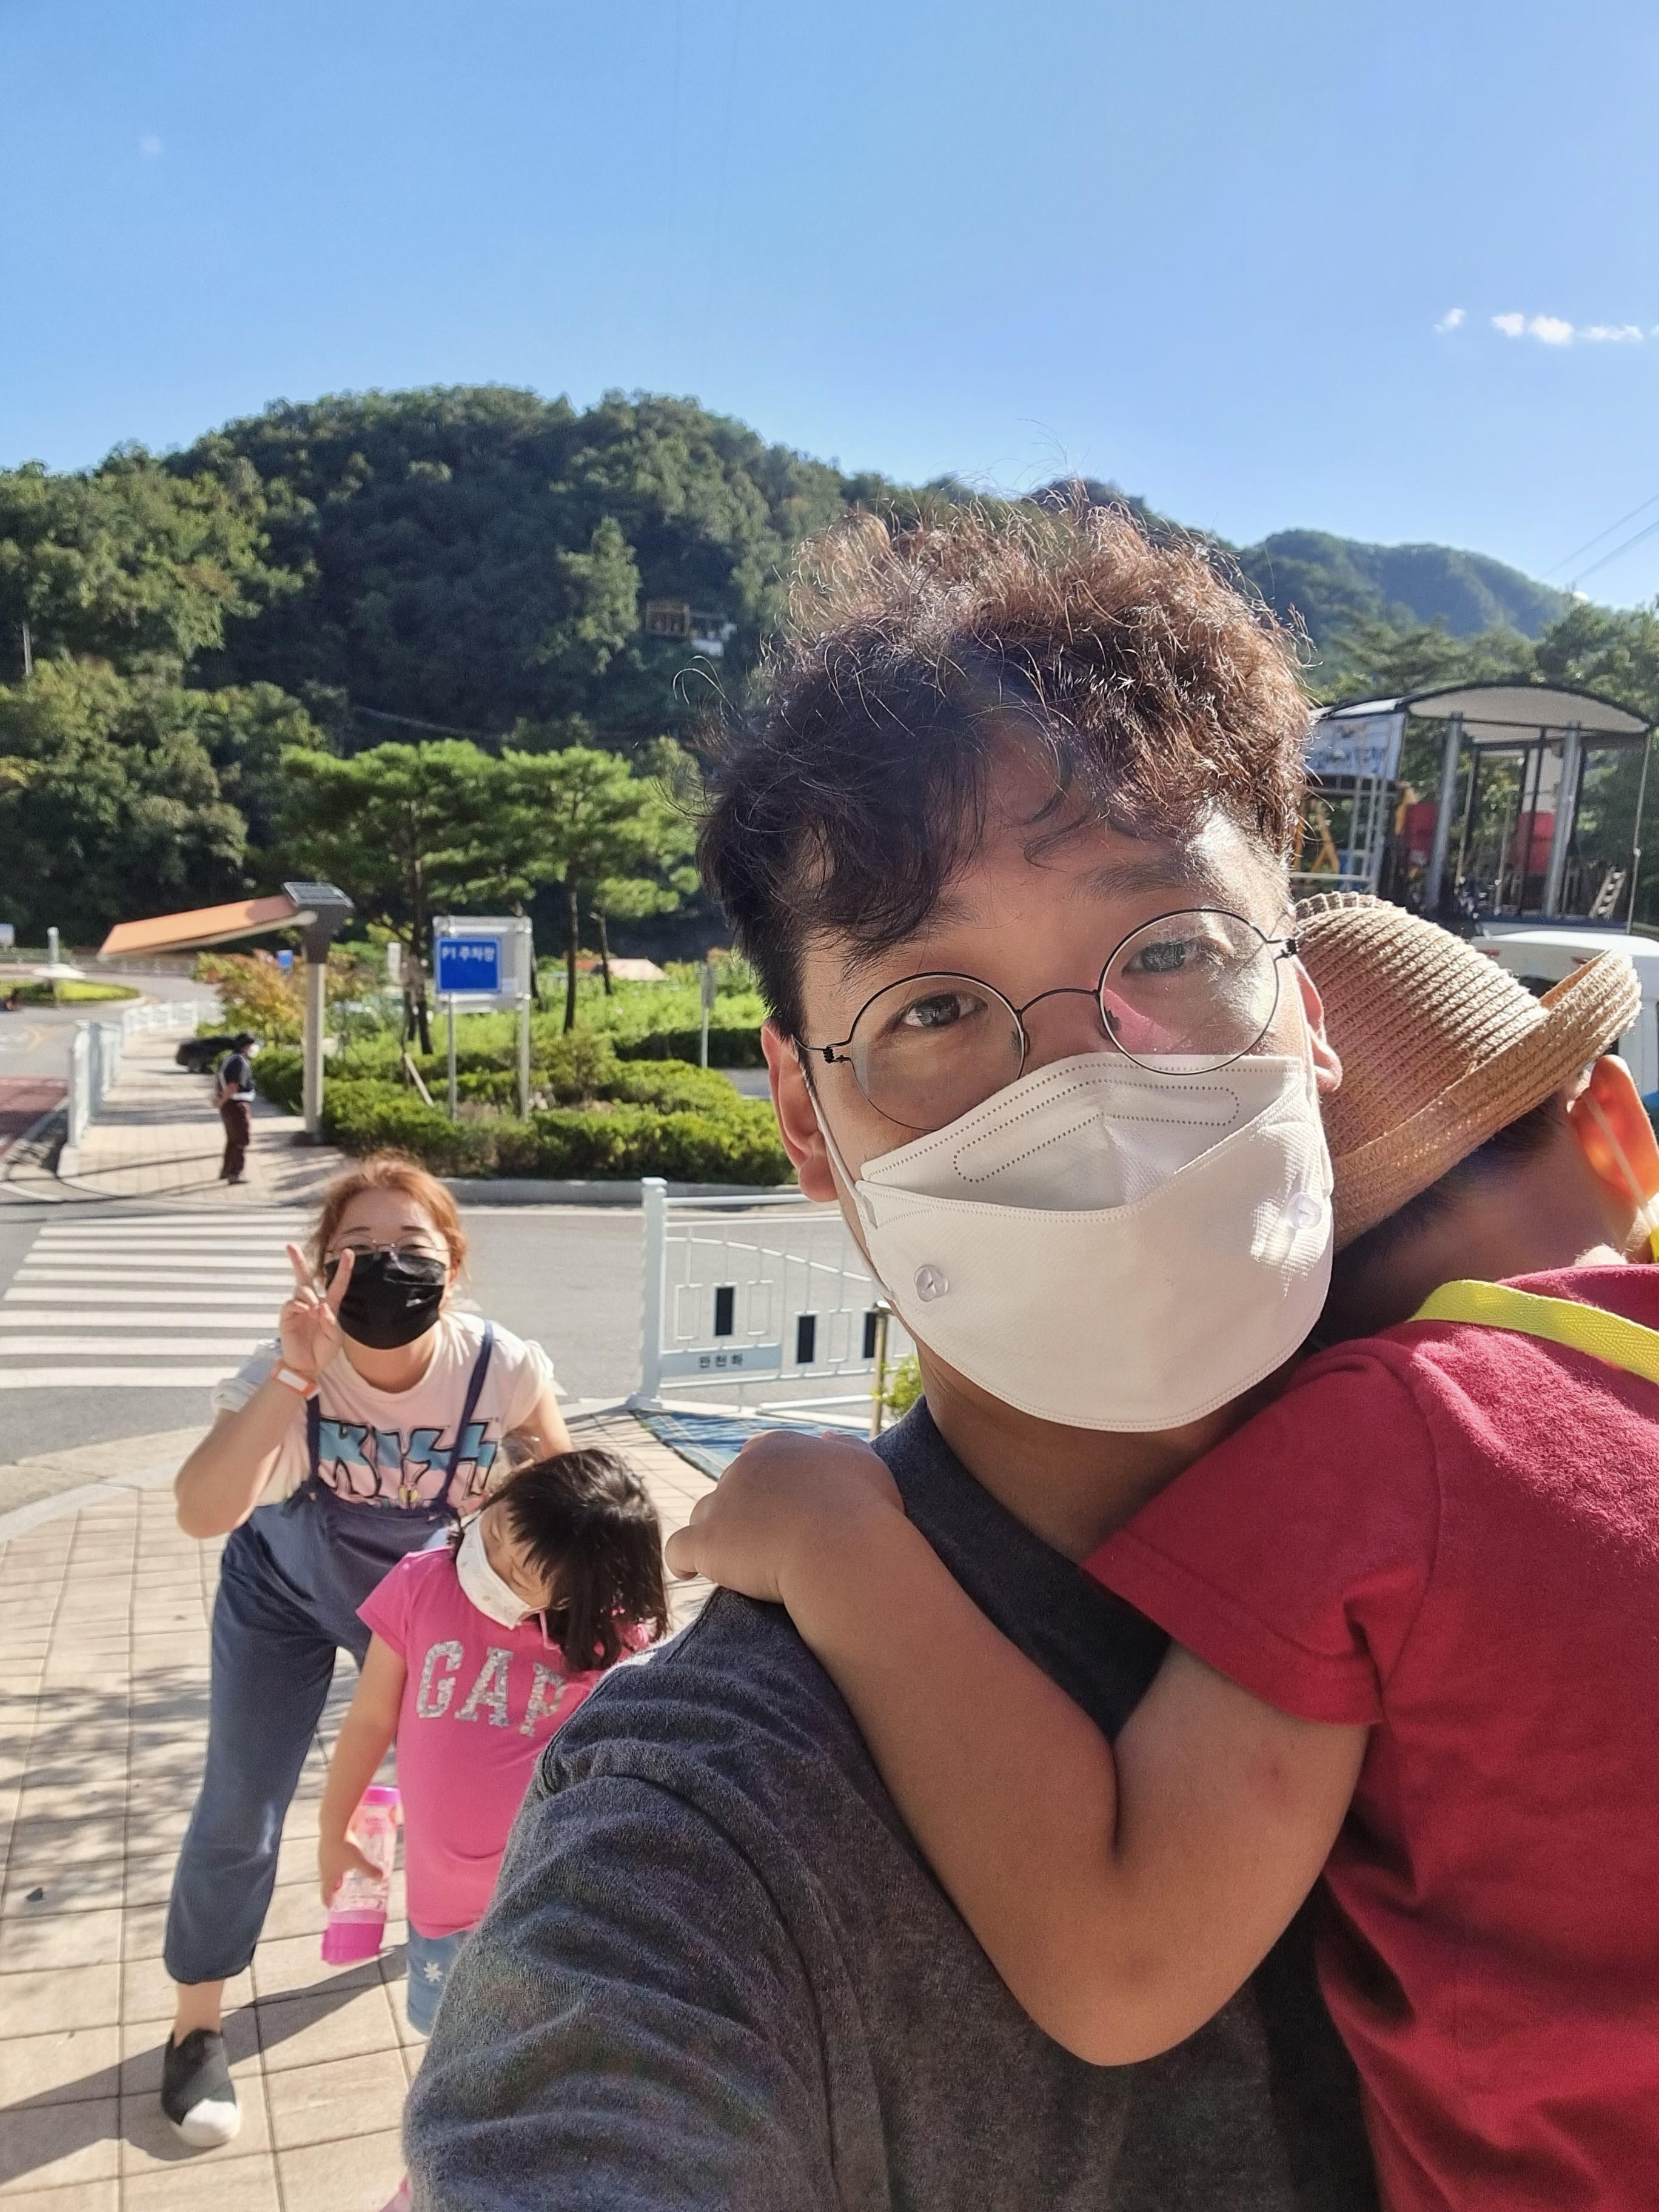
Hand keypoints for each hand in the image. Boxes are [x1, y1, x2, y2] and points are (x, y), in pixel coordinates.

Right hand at [279, 1243, 351, 1380]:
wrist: (308, 1365)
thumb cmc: (323, 1350)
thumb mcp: (334, 1337)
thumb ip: (330, 1321)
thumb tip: (319, 1306)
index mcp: (329, 1305)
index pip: (337, 1284)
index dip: (344, 1268)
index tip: (348, 1251)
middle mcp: (312, 1302)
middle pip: (305, 1277)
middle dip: (297, 1260)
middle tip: (289, 1245)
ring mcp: (298, 1308)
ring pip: (301, 1289)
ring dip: (308, 1296)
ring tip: (312, 1310)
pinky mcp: (287, 1316)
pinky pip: (291, 1303)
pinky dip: (299, 1304)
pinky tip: (304, 1311)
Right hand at [318, 1829, 377, 1905]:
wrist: (333, 1825)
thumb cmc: (344, 1847)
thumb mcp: (358, 1860)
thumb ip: (369, 1870)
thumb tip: (381, 1878)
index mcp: (329, 1876)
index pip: (325, 1893)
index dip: (328, 1901)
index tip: (330, 1906)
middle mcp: (323, 1867)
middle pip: (327, 1881)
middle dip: (334, 1886)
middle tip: (341, 1890)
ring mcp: (323, 1855)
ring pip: (328, 1867)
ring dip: (336, 1872)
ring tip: (345, 1873)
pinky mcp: (325, 1844)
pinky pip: (330, 1856)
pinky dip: (336, 1860)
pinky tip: (344, 1854)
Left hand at [664, 1430, 903, 1607]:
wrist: (843, 1551)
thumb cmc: (862, 1510)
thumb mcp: (863, 1465)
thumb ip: (843, 1448)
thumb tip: (827, 1438)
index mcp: (776, 1447)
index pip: (756, 1458)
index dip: (765, 1485)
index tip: (778, 1510)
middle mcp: (741, 1468)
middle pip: (730, 1488)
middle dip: (742, 1511)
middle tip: (765, 1543)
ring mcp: (719, 1504)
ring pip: (704, 1516)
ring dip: (716, 1536)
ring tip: (736, 1563)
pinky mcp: (704, 1542)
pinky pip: (678, 1550)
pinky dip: (682, 1561)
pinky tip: (689, 1572)